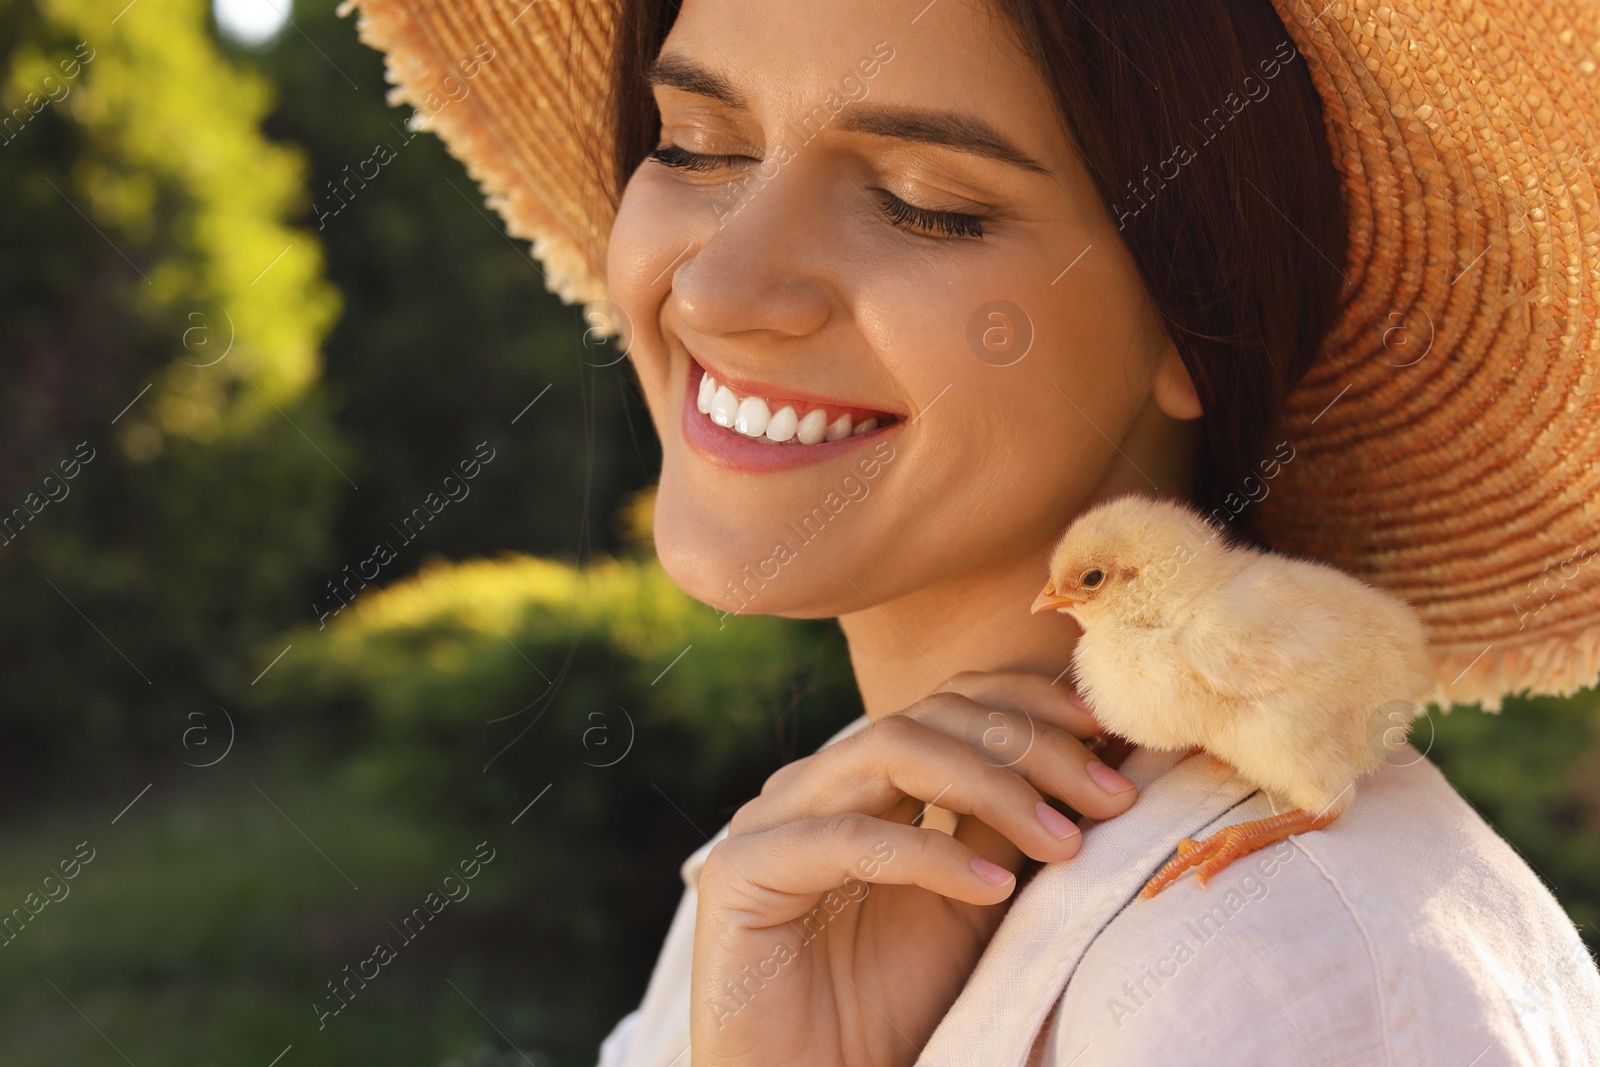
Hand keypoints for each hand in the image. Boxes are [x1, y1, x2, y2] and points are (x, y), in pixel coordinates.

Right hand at [689, 671, 1139, 1066]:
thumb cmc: (891, 1004)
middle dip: (1031, 747)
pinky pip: (846, 839)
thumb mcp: (972, 900)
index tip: (1106, 732)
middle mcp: (813, 783)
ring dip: (992, 786)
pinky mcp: (741, 872)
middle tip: (1110, 796)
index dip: (1028, 702)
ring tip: (1063, 841)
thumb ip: (1004, 826)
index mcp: (861, 778)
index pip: (947, 701)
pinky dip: (929, 855)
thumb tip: (1086, 759)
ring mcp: (770, 819)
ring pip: (890, 750)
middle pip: (929, 715)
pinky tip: (991, 889)